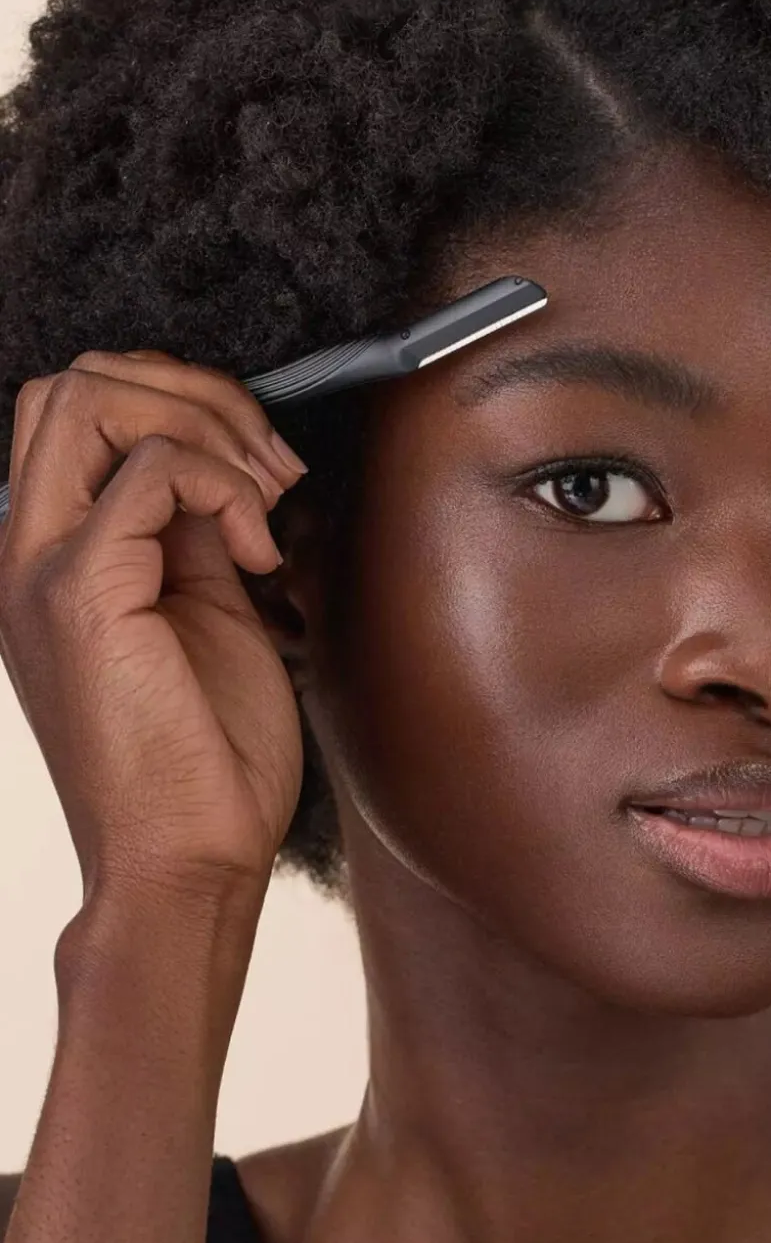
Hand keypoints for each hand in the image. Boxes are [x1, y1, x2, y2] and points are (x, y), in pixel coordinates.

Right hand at [0, 350, 309, 896]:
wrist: (188, 860)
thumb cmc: (205, 758)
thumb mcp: (206, 615)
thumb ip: (192, 536)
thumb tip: (218, 470)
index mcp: (54, 556)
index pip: (79, 411)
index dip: (179, 405)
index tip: (262, 468)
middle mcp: (30, 551)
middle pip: (76, 382)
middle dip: (194, 392)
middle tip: (269, 469)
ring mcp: (43, 568)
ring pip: (93, 396)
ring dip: (208, 427)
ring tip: (266, 503)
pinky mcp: (83, 593)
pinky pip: (150, 469)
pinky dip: (224, 487)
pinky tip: (257, 555)